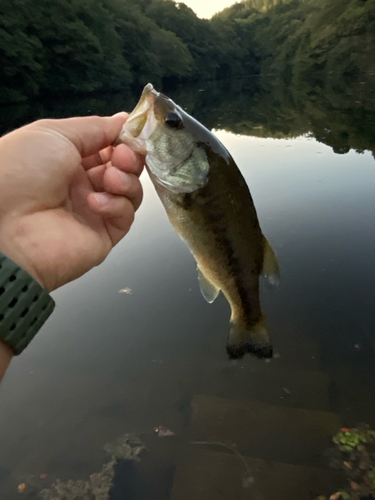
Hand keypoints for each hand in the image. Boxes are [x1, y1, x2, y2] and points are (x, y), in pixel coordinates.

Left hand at [0, 114, 143, 290]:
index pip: (108, 147)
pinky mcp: (103, 235)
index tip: (132, 133)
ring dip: (126, 180)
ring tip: (110, 179)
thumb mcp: (55, 133)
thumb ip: (95, 127)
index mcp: (68, 159)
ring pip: (130, 191)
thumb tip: (123, 120)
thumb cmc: (20, 171)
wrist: (6, 224)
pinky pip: (125, 216)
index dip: (123, 139)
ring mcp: (94, 211)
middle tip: (123, 156)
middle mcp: (82, 185)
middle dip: (129, 158)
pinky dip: (117, 205)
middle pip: (123, 168)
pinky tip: (95, 203)